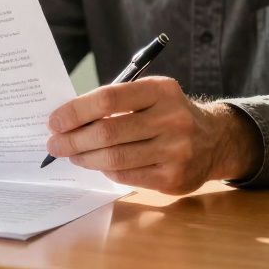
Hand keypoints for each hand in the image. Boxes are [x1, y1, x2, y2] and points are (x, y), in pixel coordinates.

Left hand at [45, 76, 262, 193]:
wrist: (214, 140)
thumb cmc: (168, 113)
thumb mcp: (150, 95)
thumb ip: (115, 102)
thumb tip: (68, 119)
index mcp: (161, 90)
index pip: (109, 97)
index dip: (76, 110)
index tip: (55, 120)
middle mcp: (171, 119)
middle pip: (108, 131)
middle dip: (73, 139)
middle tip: (54, 144)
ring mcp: (175, 151)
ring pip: (115, 158)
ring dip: (84, 158)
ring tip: (70, 155)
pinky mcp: (173, 178)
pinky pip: (126, 176)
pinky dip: (106, 170)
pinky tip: (97, 164)